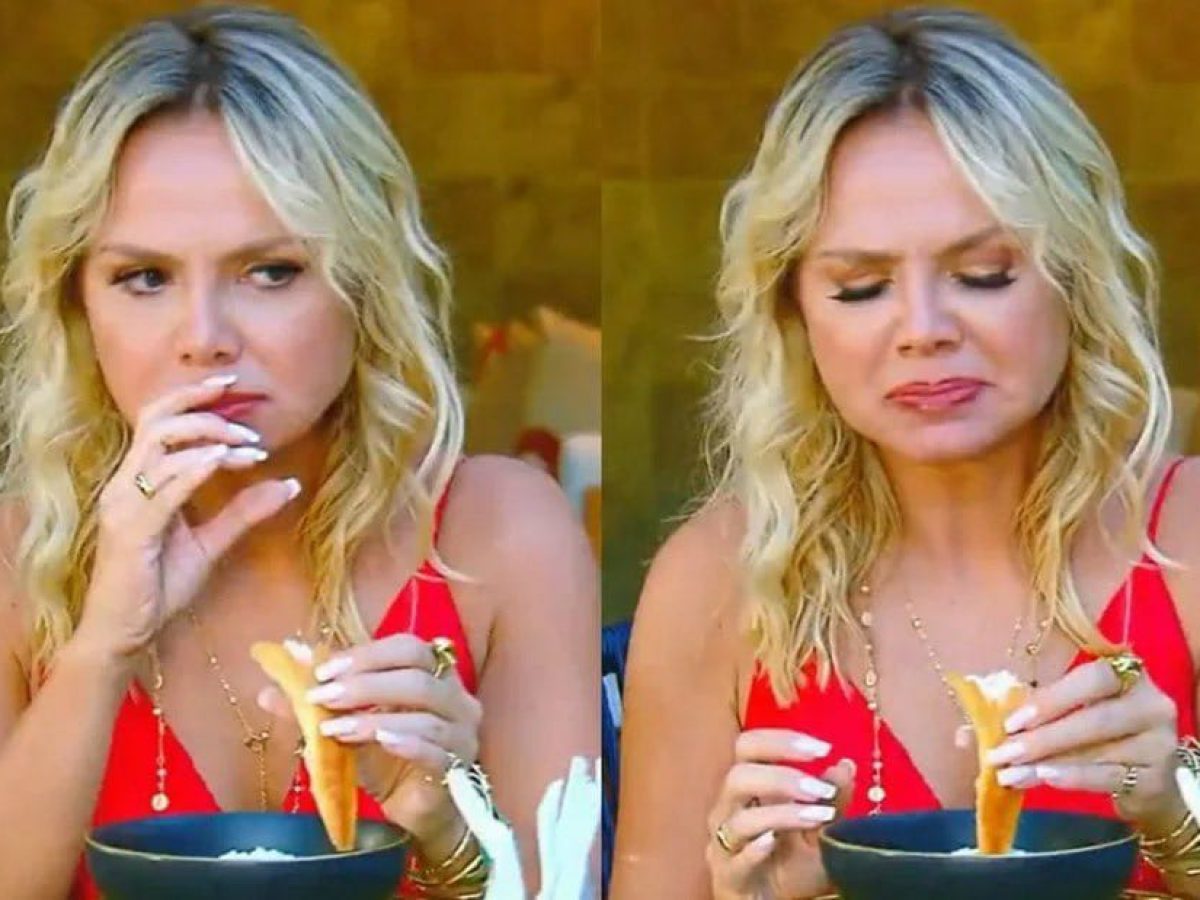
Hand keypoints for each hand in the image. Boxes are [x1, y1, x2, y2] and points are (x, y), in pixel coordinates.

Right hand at [75, 375, 300, 660]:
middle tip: (248, 425)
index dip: (193, 398)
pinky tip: (223, 460)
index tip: (232, 387)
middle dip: (204, 410)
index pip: (159, 422)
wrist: (124, 632)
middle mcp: (125, 485)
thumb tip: (288, 483)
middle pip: (158, 422)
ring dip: (209, 439)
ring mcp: (123, 506)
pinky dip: (194, 468)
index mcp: (138, 482)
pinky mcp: (130, 531)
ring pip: (161, 448)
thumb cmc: (159, 586)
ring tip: (248, 446)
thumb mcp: (211, 544)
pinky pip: (163, 489)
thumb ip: (243, 512)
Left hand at [258, 633, 482, 847]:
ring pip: (425, 711)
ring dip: (374, 716)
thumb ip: (313, 708)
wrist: (415, 811)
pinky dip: (406, 741)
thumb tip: (268, 686)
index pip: (406, 647)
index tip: (322, 671)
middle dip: (367, 681)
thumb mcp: (347, 728)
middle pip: (418, 673)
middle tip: (323, 696)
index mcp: (432, 674)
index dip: (365, 655)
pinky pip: (436, 749)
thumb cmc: (387, 760)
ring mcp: (461, 731)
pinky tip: (380, 741)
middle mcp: (454, 696)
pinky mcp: (458, 766)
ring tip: (336, 728)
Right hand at [706, 729, 854, 899]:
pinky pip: (734, 861)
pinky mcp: (726, 878)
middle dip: (781, 777)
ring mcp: (724, 845)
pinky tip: (773, 843)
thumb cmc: (791, 866)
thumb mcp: (820, 831)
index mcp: (746, 789)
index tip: (821, 748)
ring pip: (739, 820)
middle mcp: (728, 811)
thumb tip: (846, 764)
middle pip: (738, 777)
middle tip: (820, 788)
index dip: (780, 741)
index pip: (749, 748)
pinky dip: (753, 850)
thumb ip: (831, 799)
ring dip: (780, 815)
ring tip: (818, 817)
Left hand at [983, 656, 1178, 823]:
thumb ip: (1019, 717)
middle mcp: (1149, 703)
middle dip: (1041, 738)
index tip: (1012, 721)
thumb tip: (962, 734)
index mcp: (1124, 673)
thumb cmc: (1095, 734)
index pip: (1092, 678)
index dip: (1052, 698)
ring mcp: (1158, 743)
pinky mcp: (1156, 779)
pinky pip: (1109, 777)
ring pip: (1098, 751)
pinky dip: (1073, 778)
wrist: (1145, 776)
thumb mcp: (1062, 715)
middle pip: (1095, 719)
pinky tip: (1044, 779)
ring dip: (1047, 763)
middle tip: (1001, 753)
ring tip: (1009, 773)